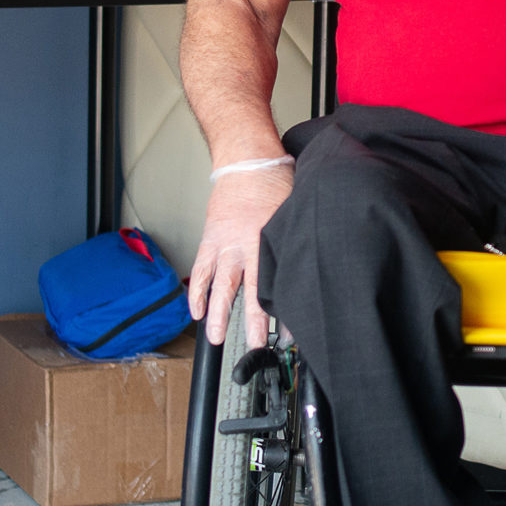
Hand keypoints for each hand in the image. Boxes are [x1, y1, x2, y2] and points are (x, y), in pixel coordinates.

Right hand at [186, 162, 293, 347]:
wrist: (247, 160)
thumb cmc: (276, 182)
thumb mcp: (295, 213)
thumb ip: (295, 242)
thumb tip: (308, 270)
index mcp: (269, 240)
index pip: (277, 283)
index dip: (284, 309)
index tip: (292, 332)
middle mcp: (246, 245)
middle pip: (249, 291)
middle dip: (253, 322)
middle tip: (256, 345)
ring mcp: (224, 244)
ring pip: (220, 285)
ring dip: (218, 313)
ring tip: (217, 338)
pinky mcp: (210, 239)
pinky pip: (201, 270)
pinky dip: (197, 291)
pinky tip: (197, 311)